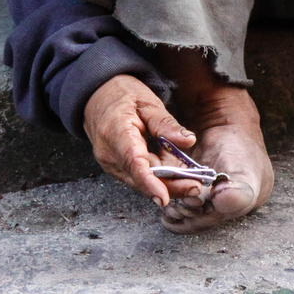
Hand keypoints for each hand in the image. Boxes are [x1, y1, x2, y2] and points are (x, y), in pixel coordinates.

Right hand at [83, 74, 198, 206]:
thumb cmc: (122, 95)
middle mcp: (109, 153)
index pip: (133, 163)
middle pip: (140, 178)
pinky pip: (139, 176)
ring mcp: (110, 163)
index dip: (149, 183)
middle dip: (169, 186)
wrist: (96, 97)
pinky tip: (175, 172)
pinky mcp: (115, 168)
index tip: (164, 198)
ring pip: (141, 181)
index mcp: (116, 132)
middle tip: (197, 185)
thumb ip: (166, 123)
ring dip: (167, 183)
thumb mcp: (147, 102)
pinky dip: (158, 176)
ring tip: (191, 179)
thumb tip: (189, 141)